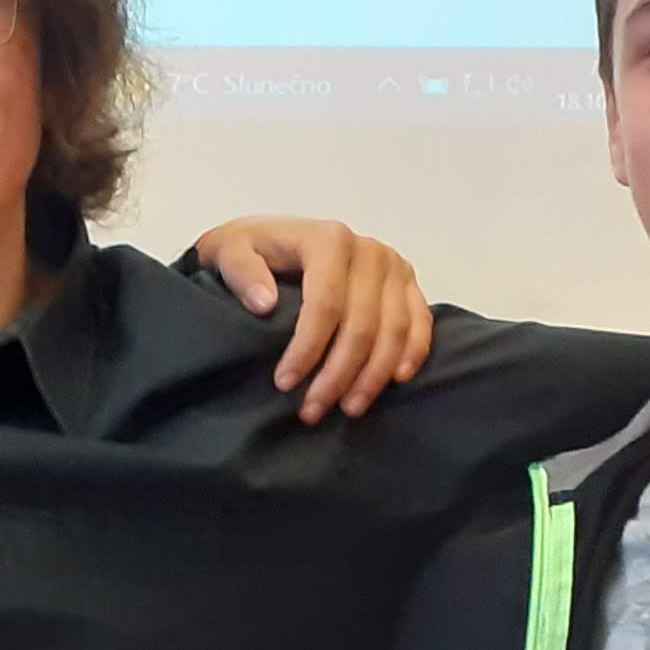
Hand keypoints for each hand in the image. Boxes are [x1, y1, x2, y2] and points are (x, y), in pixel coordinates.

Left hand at [185, 218, 436, 420]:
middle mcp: (369, 251)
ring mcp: (394, 267)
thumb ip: (241, 272)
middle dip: (337, 375)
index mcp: (329, 239)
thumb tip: (264, 303)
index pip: (326, 304)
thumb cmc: (252, 250)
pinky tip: (395, 381)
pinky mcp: (408, 284)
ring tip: (348, 408)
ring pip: (394, 330)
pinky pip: (420, 323)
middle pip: (362, 324)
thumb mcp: (230, 251)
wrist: (275, 240)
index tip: (284, 383)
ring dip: (373, 376)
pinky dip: (412, 353)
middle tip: (311, 410)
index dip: (307, 349)